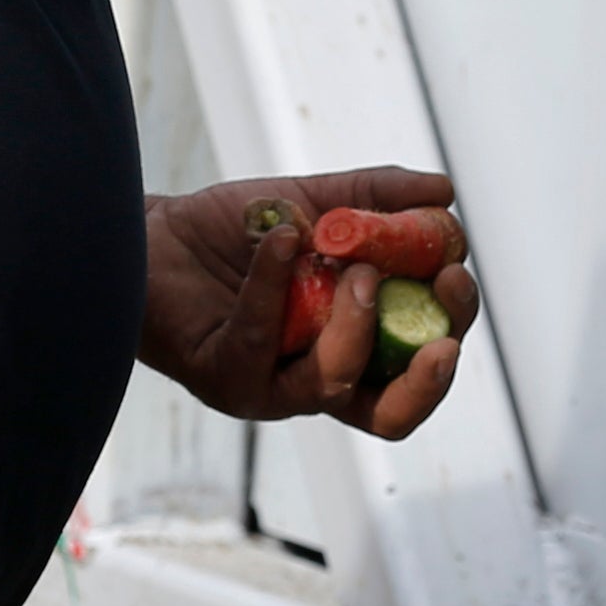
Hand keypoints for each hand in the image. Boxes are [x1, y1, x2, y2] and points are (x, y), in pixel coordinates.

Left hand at [137, 166, 479, 435]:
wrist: (150, 234)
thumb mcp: (320, 203)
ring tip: (360, 266)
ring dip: (357, 324)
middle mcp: (315, 380)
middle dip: (430, 368)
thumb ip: (379, 199)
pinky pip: (261, 341)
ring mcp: (268, 386)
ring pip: (331, 382)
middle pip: (392, 411)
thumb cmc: (234, 230)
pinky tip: (282, 235)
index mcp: (350, 348)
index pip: (417, 370)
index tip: (455, 277)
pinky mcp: (222, 376)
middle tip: (443, 296)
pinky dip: (275, 284)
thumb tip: (445, 193)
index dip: (446, 336)